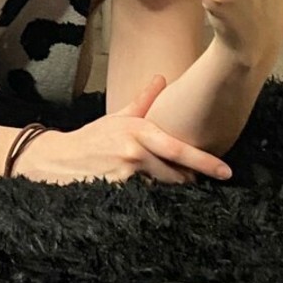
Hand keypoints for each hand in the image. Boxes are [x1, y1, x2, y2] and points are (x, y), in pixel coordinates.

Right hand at [11, 75, 232, 185]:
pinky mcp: (115, 193)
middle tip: (193, 183)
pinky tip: (150, 203)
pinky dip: (151, 202)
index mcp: (138, 131)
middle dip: (186, 181)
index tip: (226, 171)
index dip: (205, 161)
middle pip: (175, 175)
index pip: (179, 149)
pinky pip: (144, 201)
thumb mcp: (117, 118)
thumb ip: (143, 101)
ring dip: (169, 192)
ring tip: (173, 194)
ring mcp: (124, 175)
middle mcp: (134, 152)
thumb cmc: (91, 139)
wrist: (56, 159)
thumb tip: (161, 79)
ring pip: (161, 190)